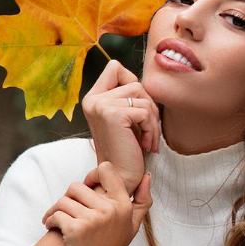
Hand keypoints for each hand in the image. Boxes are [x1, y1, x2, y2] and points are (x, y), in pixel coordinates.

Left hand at [41, 162, 152, 245]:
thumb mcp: (132, 224)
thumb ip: (142, 200)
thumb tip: (146, 176)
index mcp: (123, 204)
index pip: (105, 169)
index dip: (91, 175)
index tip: (84, 191)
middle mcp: (109, 209)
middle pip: (76, 186)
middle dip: (69, 199)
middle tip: (67, 211)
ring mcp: (92, 220)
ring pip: (63, 200)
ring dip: (56, 210)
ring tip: (57, 220)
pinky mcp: (75, 230)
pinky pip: (56, 214)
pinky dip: (50, 220)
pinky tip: (53, 227)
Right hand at [80, 60, 160, 192]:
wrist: (120, 179)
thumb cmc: (126, 150)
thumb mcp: (124, 117)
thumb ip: (125, 95)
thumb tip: (136, 77)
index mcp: (92, 98)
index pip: (114, 67)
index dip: (132, 82)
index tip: (135, 110)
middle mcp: (92, 99)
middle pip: (134, 81)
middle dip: (148, 104)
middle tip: (147, 128)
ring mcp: (101, 105)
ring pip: (141, 95)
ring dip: (152, 119)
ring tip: (147, 138)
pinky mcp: (113, 114)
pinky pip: (144, 111)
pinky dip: (151, 129)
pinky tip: (145, 144)